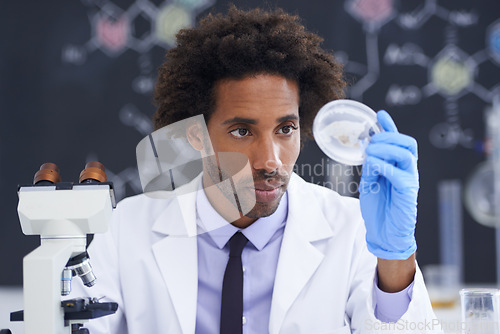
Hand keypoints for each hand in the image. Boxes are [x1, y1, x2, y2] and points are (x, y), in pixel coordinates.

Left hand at [359, 110, 418, 259]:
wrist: (384, 232)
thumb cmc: (379, 208)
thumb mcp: (370, 182)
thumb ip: (371, 167)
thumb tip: (368, 152)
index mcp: (397, 166)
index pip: (397, 141)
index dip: (389, 126)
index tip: (379, 114)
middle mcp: (407, 170)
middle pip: (407, 143)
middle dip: (389, 136)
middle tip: (371, 140)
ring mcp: (409, 180)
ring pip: (406, 154)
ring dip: (387, 149)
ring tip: (370, 153)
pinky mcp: (408, 192)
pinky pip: (400, 174)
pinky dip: (385, 166)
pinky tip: (373, 166)